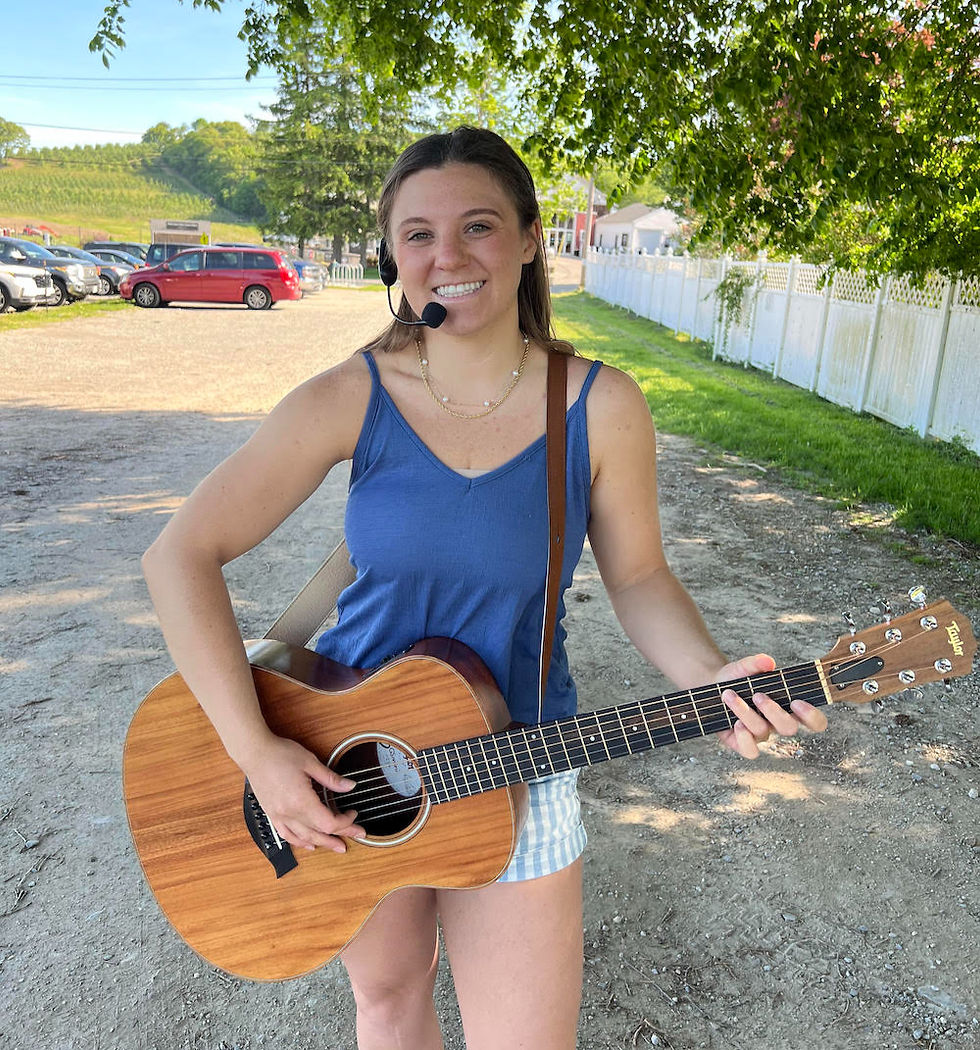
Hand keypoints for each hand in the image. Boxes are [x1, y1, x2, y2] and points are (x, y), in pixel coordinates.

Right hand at [239, 734, 364, 851]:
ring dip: (322, 843)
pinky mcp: (272, 814)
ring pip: (303, 838)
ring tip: (336, 846)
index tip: (353, 814)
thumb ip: (331, 778)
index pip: (328, 822)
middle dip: (340, 836)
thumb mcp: (310, 762)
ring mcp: (278, 815)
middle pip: (319, 832)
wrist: (254, 752)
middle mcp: (289, 813)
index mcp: (301, 801)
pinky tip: (308, 844)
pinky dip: (299, 842)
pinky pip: (286, 835)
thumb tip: (349, 786)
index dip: (345, 822)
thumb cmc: (279, 754)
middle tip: (356, 836)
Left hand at [714, 653, 828, 758]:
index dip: (812, 717)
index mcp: (788, 707)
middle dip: (774, 712)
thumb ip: (756, 663)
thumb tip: (768, 661)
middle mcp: (777, 724)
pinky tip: (735, 723)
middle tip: (758, 696)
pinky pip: (750, 751)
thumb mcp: (744, 667)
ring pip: (763, 733)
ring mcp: (760, 735)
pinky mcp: (742, 743)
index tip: (797, 701)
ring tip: (729, 695)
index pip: (814, 722)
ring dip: (746, 713)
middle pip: (789, 729)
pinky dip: (744, 739)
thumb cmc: (737, 680)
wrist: (712, 688)